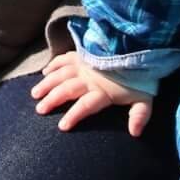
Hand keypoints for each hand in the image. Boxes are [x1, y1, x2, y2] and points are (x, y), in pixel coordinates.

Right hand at [31, 49, 153, 136]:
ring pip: (61, 74)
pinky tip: (45, 72)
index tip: (62, 126)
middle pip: (67, 89)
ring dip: (47, 84)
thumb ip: (139, 115)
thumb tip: (135, 133)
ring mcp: (85, 64)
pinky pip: (65, 58)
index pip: (86, 105)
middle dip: (52, 100)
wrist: (139, 46)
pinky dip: (54, 65)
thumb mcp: (145, 97)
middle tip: (40, 110)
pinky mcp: (83, 54)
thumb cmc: (142, 76)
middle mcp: (90, 78)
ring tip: (35, 94)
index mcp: (104, 91)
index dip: (74, 115)